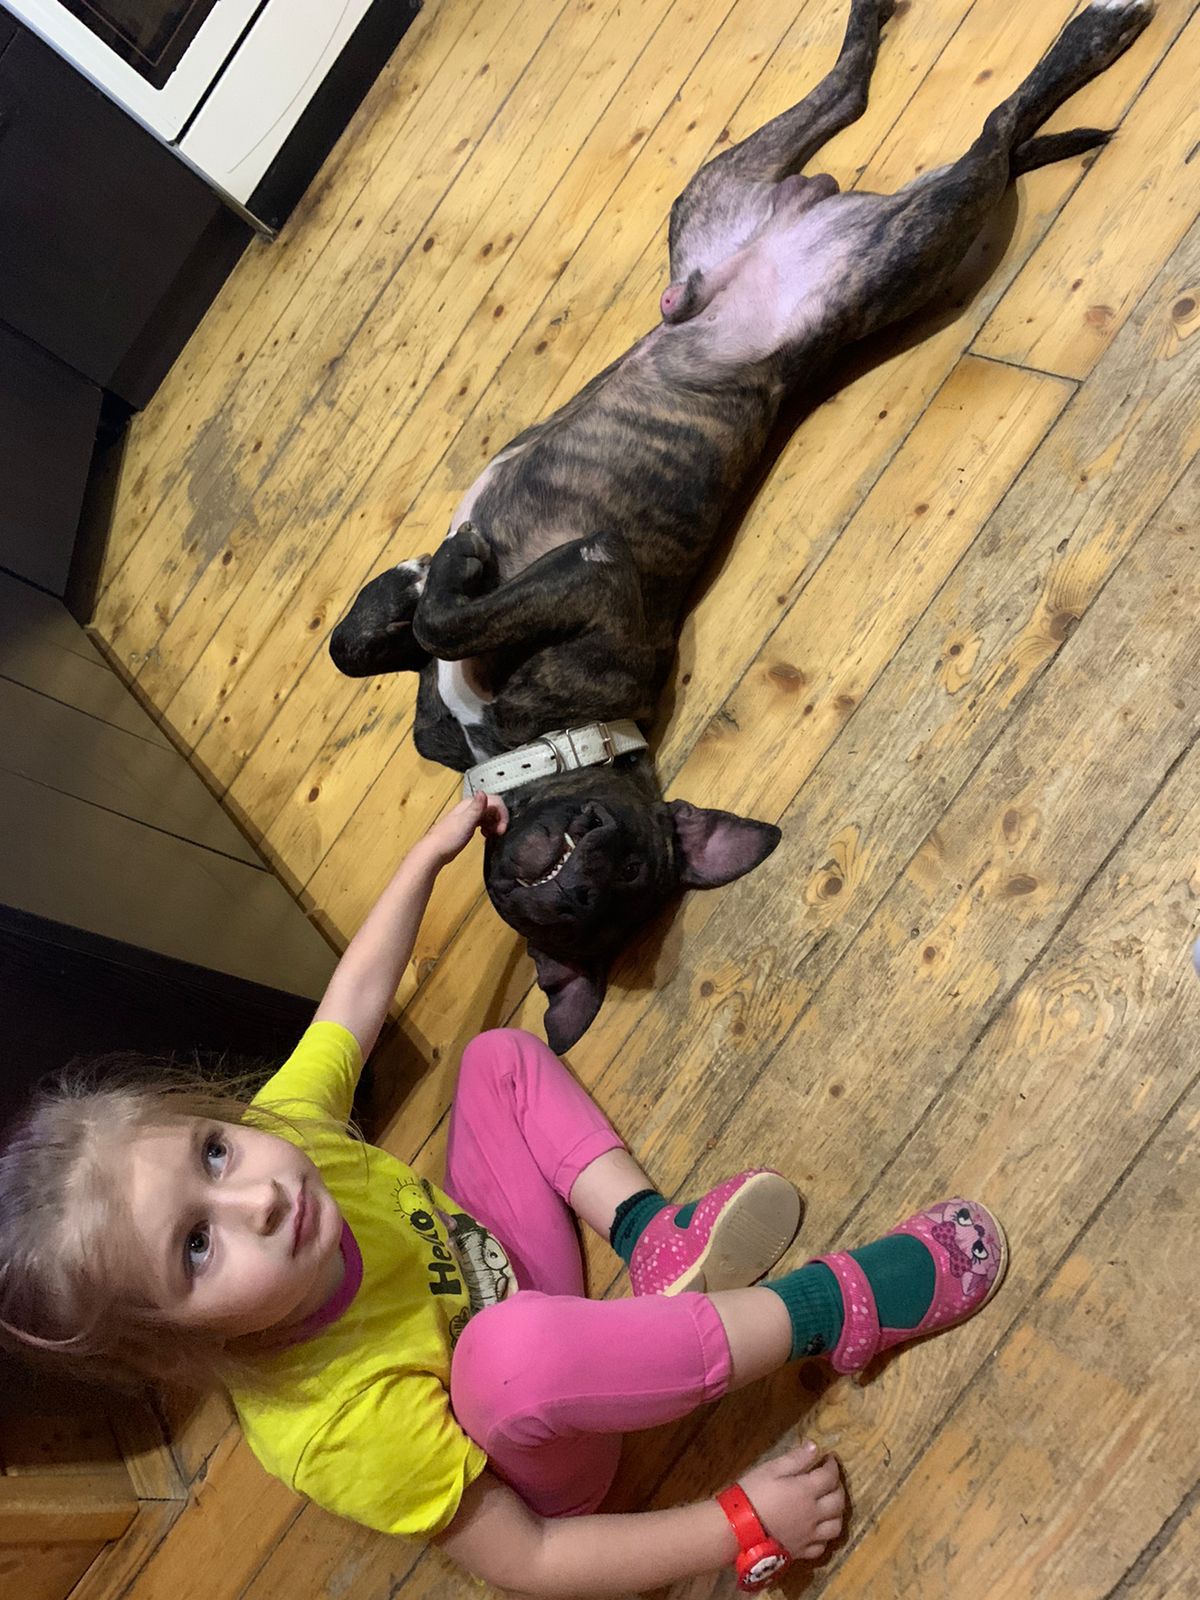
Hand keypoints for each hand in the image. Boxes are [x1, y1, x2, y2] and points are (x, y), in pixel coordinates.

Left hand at [421, 791, 508, 865]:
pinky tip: (486, 834)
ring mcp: (468, 818)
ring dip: (495, 823)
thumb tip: (483, 792)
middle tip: (499, 832)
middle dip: (500, 819)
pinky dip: (488, 827)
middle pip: (492, 807)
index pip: (494, 800)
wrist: (435, 852)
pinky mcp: (467, 827)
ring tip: (494, 834)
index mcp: (469, 805)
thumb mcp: (466, 822)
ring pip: (488, 815)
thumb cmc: (447, 839)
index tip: (502, 827)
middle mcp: (469, 809)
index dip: (502, 813)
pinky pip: (483, 822)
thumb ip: (476, 807)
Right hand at [736, 1441, 845, 1562]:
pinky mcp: (801, 1551)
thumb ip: (795, 1459)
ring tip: (829, 1505)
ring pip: (836, 1526)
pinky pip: (822, 1547)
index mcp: (807, 1491)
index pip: (829, 1476)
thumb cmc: (752, 1493)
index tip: (829, 1458)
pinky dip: (824, 1537)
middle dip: (838, 1487)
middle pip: (838, 1502)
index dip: (832, 1465)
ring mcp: (809, 1536)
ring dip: (837, 1513)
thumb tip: (815, 1447)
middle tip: (831, 1479)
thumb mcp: (771, 1469)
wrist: (738, 1529)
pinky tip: (817, 1530)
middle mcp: (814, 1514)